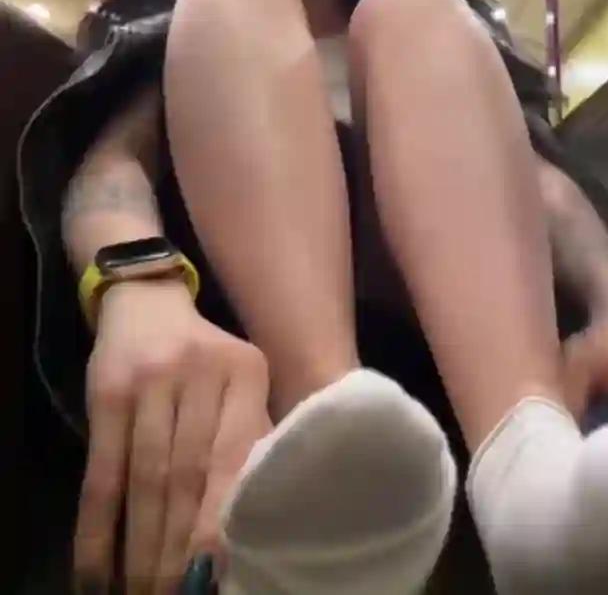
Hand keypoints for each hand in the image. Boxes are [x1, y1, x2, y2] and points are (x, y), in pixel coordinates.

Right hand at [74, 280, 270, 594]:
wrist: (146, 300)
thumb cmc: (203, 354)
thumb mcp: (237, 380)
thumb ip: (247, 434)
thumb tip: (253, 519)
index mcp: (245, 372)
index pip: (235, 454)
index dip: (221, 518)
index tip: (217, 574)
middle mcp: (200, 373)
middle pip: (188, 475)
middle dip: (178, 546)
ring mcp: (150, 379)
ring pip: (145, 479)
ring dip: (140, 545)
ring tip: (140, 592)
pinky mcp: (107, 390)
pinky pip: (102, 472)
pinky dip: (96, 526)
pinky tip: (94, 568)